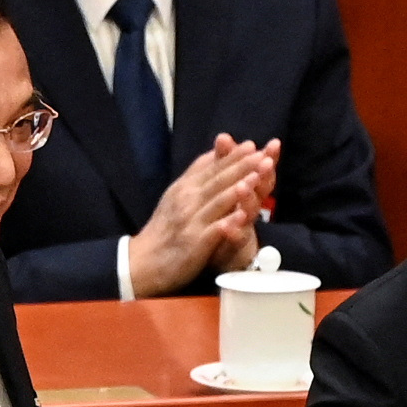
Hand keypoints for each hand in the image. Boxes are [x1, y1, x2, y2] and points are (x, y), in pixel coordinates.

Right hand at [127, 135, 276, 296]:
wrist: (142, 262)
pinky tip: (242, 217)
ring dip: (237, 189)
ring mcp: (190, 221)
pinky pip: (213, 231)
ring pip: (217, 202)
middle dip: (242, 167)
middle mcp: (187, 200)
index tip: (251, 145)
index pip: (211, 167)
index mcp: (185, 187)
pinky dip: (228, 223)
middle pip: (218, 181)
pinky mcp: (193, 243)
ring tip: (257, 178)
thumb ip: (196, 175)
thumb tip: (214, 153)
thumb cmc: (164, 229)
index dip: (232, 157)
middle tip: (263, 155)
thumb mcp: (175, 195)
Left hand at [206, 140, 279, 274]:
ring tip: (244, 187)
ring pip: (249, 213)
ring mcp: (244, 229)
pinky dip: (232, 232)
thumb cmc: (224, 217)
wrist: (217, 255)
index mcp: (248, 192)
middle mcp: (250, 209)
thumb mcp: (223, 187)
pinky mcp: (234, 249)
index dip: (268, 158)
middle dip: (264, 176)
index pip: (261, 172)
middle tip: (265, 162)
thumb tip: (223, 136)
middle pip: (262, 190)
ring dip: (248, 200)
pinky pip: (234, 241)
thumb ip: (224, 163)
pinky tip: (228, 226)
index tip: (274, 144)